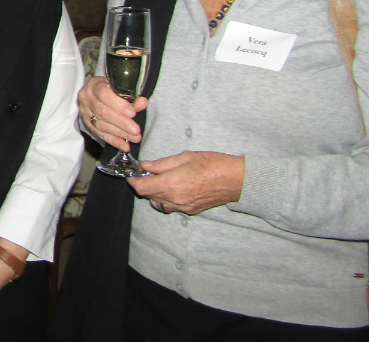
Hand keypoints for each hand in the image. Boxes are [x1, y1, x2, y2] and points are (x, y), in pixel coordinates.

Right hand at [78, 76, 147, 152]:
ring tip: (135, 138)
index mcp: (94, 85)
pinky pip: (101, 135)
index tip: (132, 113)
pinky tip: (125, 146)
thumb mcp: (120, 88)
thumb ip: (132, 97)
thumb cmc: (111, 88)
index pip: (103, 95)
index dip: (118, 105)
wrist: (97, 93)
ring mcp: (86, 113)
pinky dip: (114, 141)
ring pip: (102, 125)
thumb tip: (143, 103)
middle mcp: (87, 99)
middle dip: (122, 123)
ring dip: (120, 133)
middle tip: (136, 130)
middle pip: (103, 112)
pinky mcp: (88, 125)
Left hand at [127, 151, 244, 214]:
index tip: (132, 173)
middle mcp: (174, 199)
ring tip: (162, 180)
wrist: (236, 180)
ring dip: (155, 193)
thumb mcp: (185, 157)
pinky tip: (175, 187)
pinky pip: (171, 207)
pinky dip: (167, 198)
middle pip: (148, 196)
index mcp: (171, 184)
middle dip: (144, 184)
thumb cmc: (213, 164)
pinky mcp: (191, 211)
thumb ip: (162, 164)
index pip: (141, 187)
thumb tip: (145, 166)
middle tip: (148, 172)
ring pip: (158, 203)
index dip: (133, 180)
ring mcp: (183, 207)